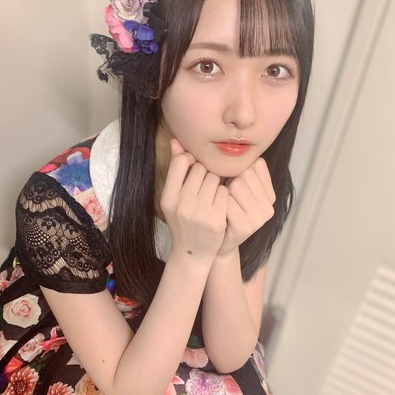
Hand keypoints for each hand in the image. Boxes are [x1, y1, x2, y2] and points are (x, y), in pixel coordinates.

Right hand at [160, 139, 228, 262]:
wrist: (192, 253)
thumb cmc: (183, 220)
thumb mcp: (174, 197)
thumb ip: (176, 168)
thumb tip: (176, 140)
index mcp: (168, 197)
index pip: (182, 162)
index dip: (191, 162)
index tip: (194, 171)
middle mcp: (181, 204)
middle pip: (202, 169)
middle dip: (206, 175)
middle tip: (205, 188)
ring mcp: (198, 213)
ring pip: (215, 179)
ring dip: (217, 185)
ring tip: (211, 197)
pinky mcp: (215, 220)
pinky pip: (225, 192)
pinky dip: (225, 196)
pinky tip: (219, 206)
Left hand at [217, 158, 275, 256]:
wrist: (218, 244)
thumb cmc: (223, 210)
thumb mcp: (232, 184)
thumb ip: (227, 163)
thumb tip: (180, 140)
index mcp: (269, 192)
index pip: (255, 163)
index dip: (236, 171)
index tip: (232, 185)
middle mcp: (270, 204)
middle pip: (244, 172)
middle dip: (228, 181)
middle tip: (225, 198)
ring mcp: (261, 217)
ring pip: (236, 184)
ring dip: (222, 193)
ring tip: (222, 206)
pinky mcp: (247, 226)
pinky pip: (226, 201)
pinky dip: (218, 205)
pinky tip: (220, 215)